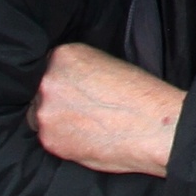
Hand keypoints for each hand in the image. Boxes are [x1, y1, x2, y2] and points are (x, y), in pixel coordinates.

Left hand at [28, 42, 185, 176]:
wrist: (156, 127)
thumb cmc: (142, 95)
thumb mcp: (109, 64)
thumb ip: (80, 70)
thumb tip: (69, 82)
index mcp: (64, 55)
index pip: (48, 66)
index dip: (63, 79)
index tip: (74, 89)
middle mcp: (49, 81)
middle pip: (39, 91)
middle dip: (57, 99)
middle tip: (82, 108)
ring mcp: (46, 112)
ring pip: (41, 116)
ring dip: (58, 120)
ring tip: (87, 125)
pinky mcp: (49, 140)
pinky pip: (50, 138)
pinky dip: (64, 139)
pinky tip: (87, 138)